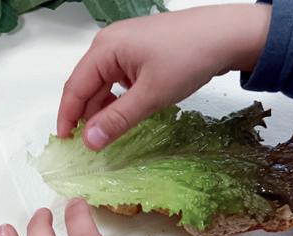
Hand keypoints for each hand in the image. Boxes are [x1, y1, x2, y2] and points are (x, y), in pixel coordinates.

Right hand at [57, 4, 271, 149]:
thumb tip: (88, 142)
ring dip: (101, 108)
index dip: (67, 116)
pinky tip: (123, 114)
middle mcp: (108, 44)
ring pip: (102, 83)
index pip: (74, 87)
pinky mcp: (137, 52)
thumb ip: (117, 120)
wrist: (227, 34)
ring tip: (106, 133)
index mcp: (105, 49)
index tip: (65, 141)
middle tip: (86, 143)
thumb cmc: (188, 58)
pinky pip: (117, 79)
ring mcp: (123, 46)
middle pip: (86, 84)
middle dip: (84, 114)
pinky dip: (116, 99)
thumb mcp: (150, 95)